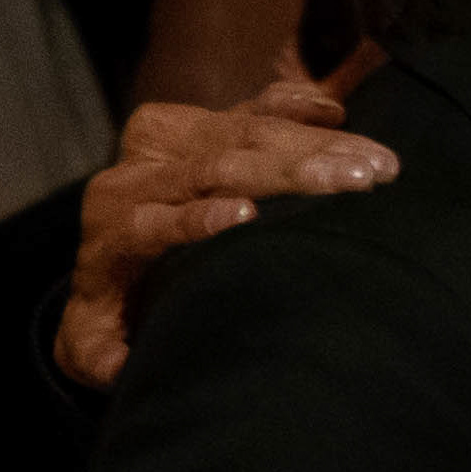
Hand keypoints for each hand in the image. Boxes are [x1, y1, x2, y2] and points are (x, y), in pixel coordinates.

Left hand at [59, 75, 398, 387]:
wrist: (104, 253)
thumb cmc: (113, 308)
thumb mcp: (94, 338)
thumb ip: (97, 353)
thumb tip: (121, 366)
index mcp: (114, 224)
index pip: (154, 217)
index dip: (195, 217)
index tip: (244, 217)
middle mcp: (141, 173)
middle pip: (216, 164)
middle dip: (289, 171)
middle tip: (353, 181)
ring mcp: (173, 143)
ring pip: (246, 132)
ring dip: (316, 145)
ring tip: (376, 165)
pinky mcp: (201, 125)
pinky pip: (251, 106)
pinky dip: (294, 105)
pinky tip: (336, 112)